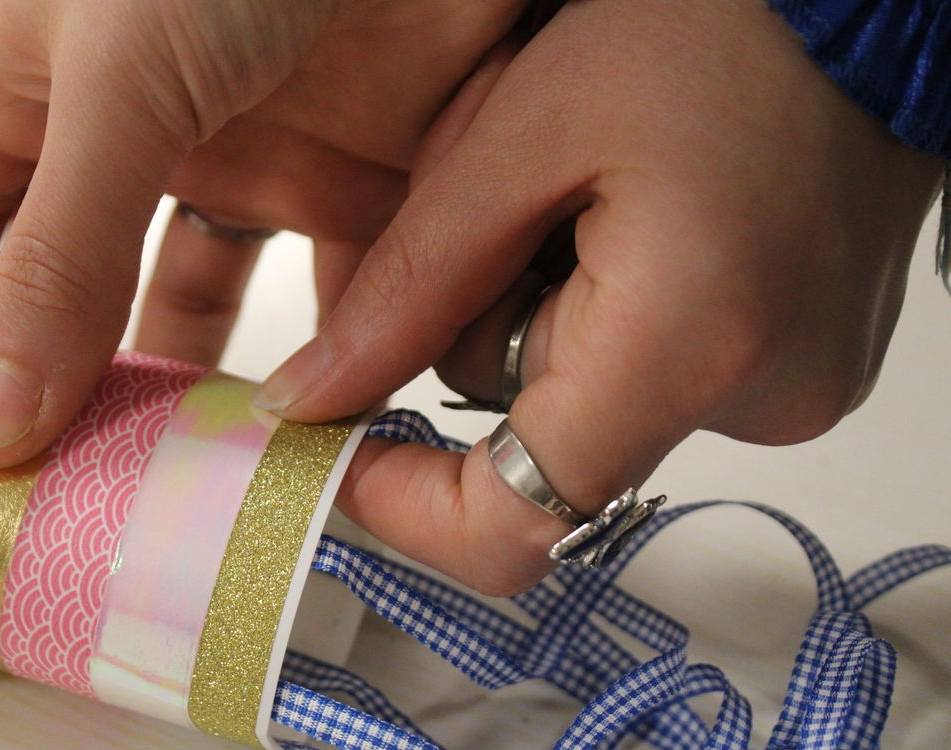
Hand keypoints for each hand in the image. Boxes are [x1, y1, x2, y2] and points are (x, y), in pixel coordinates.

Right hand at [0, 0, 525, 466]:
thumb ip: (63, 251)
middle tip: (69, 494)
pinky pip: (335, 297)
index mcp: (51, 88)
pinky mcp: (361, 182)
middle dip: (78, 384)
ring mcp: (256, 159)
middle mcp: (147, 133)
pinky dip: (332, 366)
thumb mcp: (120, 82)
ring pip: (212, 303)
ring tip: (186, 491)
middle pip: (89, 286)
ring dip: (202, 393)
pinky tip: (314, 441)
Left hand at [262, 0, 945, 594]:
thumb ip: (409, 285)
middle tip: (516, 206)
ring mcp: (785, 391)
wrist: (870, 3)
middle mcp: (755, 399)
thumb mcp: (518, 137)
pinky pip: (644, 375)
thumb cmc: (718, 24)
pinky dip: (606, 309)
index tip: (341, 440)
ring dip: (544, 306)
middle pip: (532, 436)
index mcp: (686, 344)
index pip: (513, 521)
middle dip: (484, 327)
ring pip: (581, 398)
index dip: (405, 507)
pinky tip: (633, 216)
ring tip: (588, 192)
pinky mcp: (797, 369)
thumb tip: (315, 395)